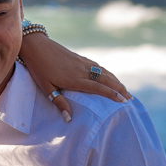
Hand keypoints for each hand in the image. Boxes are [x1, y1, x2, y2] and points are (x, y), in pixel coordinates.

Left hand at [17, 34, 131, 121]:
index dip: (112, 94)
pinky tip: (109, 76)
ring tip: (124, 89)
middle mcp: (82, 70)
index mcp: (74, 79)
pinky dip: (106, 72)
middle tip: (130, 98)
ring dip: (115, 80)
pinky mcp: (80, 57)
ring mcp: (82, 62)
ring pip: (103, 71)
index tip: (123, 101)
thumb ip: (59, 102)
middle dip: (119, 88)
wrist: (36, 46)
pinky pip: (97, 66)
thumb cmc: (39, 69)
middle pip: (105, 79)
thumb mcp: (46, 88)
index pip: (98, 88)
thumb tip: (69, 119)